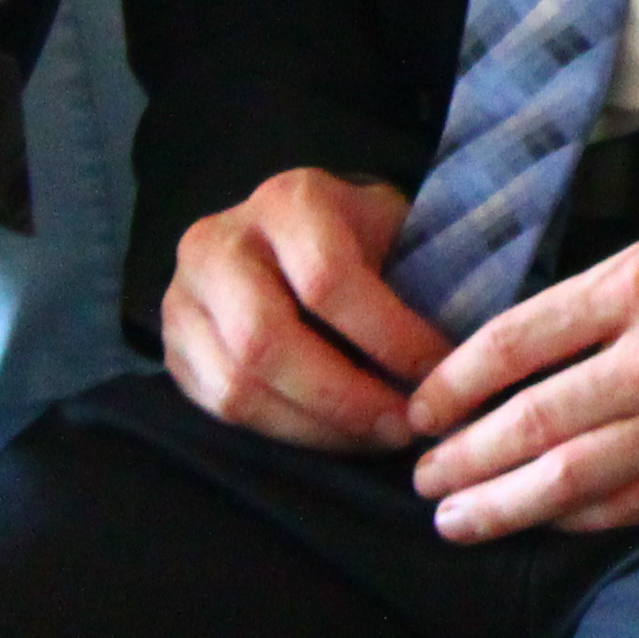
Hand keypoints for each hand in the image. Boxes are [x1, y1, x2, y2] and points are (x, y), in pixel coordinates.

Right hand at [161, 169, 448, 451]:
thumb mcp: (395, 230)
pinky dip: (286, 432)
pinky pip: (220, 409)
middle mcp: (220, 242)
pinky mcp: (172, 349)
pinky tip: (336, 435)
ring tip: (378, 436)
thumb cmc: (361, 235)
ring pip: (239, 388)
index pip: (329, 281)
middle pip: (269, 343)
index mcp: (288, 201)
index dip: (387, 337)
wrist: (286, 233)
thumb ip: (422, 277)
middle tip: (405, 426)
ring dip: (318, 428)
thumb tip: (466, 359)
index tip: (438, 374)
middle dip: (346, 398)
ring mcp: (182, 298)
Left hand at [406, 211, 638, 540]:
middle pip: (532, 419)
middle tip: (422, 475)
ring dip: (501, 504)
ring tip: (455, 517)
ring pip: (572, 476)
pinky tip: (537, 519)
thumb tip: (498, 365)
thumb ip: (584, 304)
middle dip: (463, 456)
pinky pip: (628, 501)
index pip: (515, 342)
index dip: (453, 383)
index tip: (420, 409)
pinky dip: (573, 516)